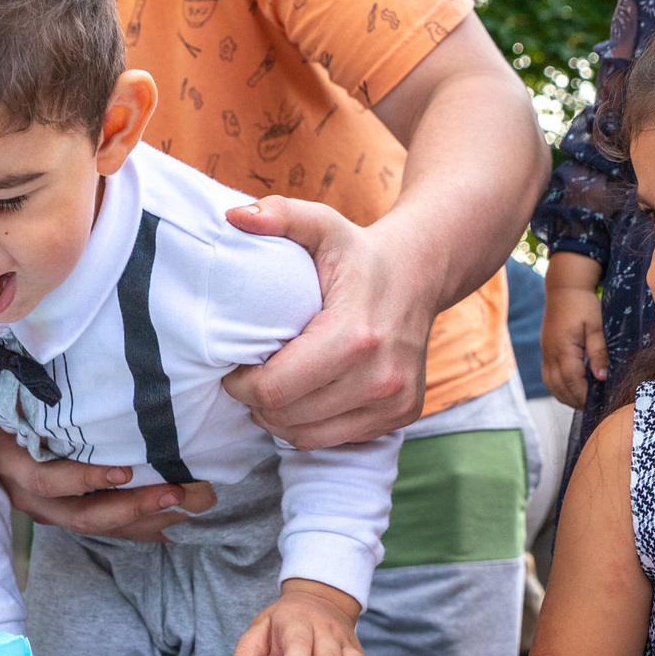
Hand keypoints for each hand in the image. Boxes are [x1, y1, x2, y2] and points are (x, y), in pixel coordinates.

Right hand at [0, 422, 214, 541]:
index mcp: (12, 465)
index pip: (49, 482)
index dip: (85, 480)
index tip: (125, 471)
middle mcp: (30, 495)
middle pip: (83, 516)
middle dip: (132, 508)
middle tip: (175, 493)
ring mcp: (50, 509)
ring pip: (100, 526)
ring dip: (145, 520)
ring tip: (186, 506)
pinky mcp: (67, 511)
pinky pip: (107, 529)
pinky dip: (141, 528)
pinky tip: (176, 524)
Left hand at [222, 197, 436, 447]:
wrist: (421, 272)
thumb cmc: (359, 253)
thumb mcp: (322, 225)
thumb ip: (278, 215)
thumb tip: (233, 218)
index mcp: (354, 337)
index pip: (275, 390)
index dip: (241, 385)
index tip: (233, 368)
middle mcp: (380, 377)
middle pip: (288, 417)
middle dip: (257, 403)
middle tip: (248, 379)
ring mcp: (395, 400)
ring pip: (310, 436)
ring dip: (281, 420)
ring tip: (273, 390)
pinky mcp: (403, 414)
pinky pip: (337, 440)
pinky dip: (311, 427)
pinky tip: (304, 398)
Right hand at [540, 262, 607, 408]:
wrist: (564, 289)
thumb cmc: (583, 305)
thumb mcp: (596, 326)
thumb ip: (599, 352)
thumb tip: (602, 377)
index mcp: (563, 349)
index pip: (572, 381)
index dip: (585, 396)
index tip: (601, 403)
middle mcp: (550, 354)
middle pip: (559, 388)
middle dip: (576, 401)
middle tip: (596, 407)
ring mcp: (546, 353)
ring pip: (551, 385)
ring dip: (567, 397)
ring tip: (585, 402)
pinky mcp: (546, 352)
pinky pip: (549, 378)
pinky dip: (560, 389)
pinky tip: (574, 390)